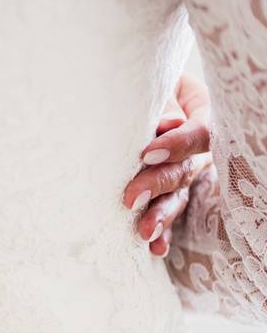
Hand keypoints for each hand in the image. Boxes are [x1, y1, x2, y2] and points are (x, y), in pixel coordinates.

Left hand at [122, 74, 211, 255]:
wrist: (137, 91)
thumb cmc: (143, 84)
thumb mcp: (155, 84)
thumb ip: (160, 104)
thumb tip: (168, 124)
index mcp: (201, 114)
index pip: (201, 133)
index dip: (177, 144)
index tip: (147, 154)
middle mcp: (198, 149)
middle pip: (185, 170)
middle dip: (158, 185)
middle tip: (130, 198)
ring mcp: (187, 174)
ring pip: (178, 196)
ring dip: (162, 216)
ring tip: (145, 232)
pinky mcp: (171, 192)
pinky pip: (171, 214)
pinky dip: (164, 233)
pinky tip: (155, 249)